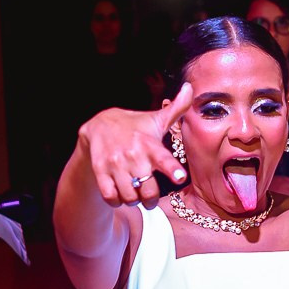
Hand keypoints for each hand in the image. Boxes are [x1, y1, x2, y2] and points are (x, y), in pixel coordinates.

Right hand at [77, 85, 192, 205]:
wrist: (98, 125)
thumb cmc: (135, 126)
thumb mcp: (155, 119)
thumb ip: (177, 109)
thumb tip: (189, 88)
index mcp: (150, 145)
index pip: (163, 159)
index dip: (172, 169)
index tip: (180, 176)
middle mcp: (133, 156)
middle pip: (148, 191)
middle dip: (151, 199)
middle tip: (149, 196)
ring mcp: (115, 165)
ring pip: (130, 198)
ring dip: (134, 200)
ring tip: (134, 191)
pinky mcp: (100, 172)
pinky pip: (111, 198)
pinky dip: (117, 201)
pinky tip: (119, 193)